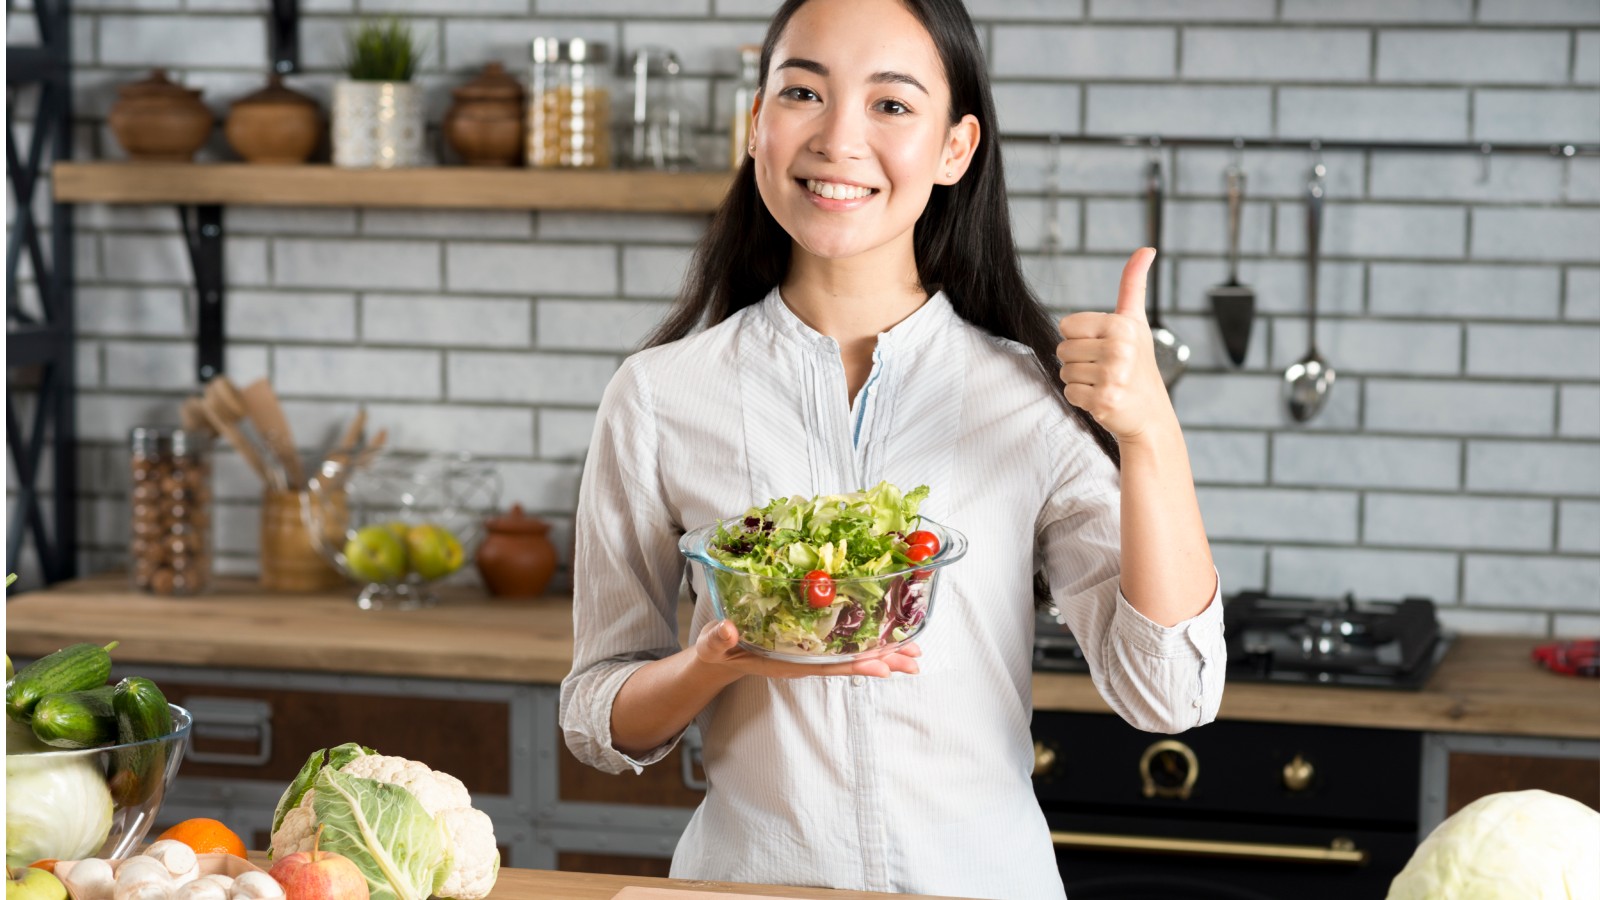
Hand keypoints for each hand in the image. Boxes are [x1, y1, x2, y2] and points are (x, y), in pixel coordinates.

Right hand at [693, 619, 921, 678]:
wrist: (720, 656)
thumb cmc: (718, 651)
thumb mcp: (715, 645)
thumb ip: (720, 639)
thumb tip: (728, 631)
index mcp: (788, 661)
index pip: (828, 666)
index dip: (856, 665)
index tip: (884, 667)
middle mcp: (806, 660)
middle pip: (850, 662)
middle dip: (884, 660)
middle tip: (916, 658)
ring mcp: (811, 653)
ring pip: (853, 656)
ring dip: (884, 653)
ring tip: (915, 653)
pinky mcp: (811, 645)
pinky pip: (844, 646)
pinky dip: (868, 642)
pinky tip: (888, 638)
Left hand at [1056, 247, 1176, 443]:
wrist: (1150, 413)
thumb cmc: (1138, 363)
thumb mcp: (1135, 321)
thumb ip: (1133, 284)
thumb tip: (1147, 248)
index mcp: (1122, 325)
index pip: (1066, 326)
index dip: (1080, 338)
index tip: (1104, 346)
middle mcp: (1119, 349)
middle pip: (1062, 349)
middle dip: (1079, 360)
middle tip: (1105, 368)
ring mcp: (1113, 376)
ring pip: (1064, 372)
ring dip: (1080, 380)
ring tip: (1105, 382)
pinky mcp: (1104, 401)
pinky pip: (1069, 393)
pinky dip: (1081, 399)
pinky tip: (1103, 397)